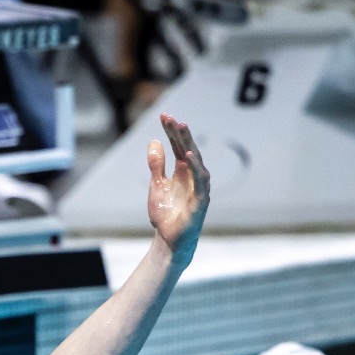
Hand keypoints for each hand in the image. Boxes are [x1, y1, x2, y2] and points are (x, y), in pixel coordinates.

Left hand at [145, 113, 209, 261]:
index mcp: (182, 171)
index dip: (171, 131)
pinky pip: (200, 181)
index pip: (177, 145)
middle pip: (187, 148)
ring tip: (181, 128)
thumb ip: (156, 165)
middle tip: (172, 117)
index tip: (164, 115)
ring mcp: (198, 187)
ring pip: (196, 161)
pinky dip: (196, 167)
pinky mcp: (201, 200)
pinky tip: (188, 155)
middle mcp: (193, 176)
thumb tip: (154, 141)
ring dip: (189, 144)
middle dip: (180, 133)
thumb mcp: (156, 185)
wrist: (169, 240)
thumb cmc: (166, 213)